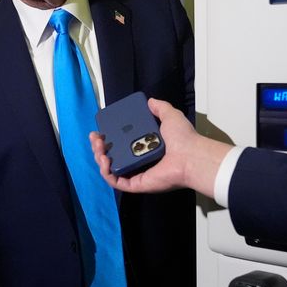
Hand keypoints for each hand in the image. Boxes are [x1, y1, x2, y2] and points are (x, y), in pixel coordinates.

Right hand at [90, 97, 230, 197]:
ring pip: (111, 170)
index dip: (108, 138)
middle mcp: (139, 162)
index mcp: (145, 148)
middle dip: (98, 147)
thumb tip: (149, 101)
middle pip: (112, 157)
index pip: (121, 144)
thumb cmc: (183, 138)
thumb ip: (160, 107)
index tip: (100, 131)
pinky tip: (104, 160)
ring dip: (99, 158)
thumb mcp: (170, 116)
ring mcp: (137, 174)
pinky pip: (116, 182)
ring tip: (98, 148)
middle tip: (95, 138)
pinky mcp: (136, 184)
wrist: (191, 156)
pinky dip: (106, 173)